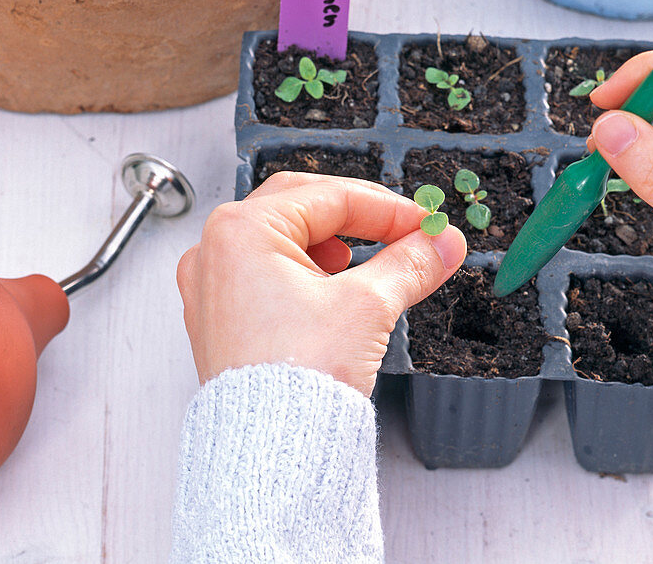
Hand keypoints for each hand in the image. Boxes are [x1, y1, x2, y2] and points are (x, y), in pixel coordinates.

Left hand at [176, 173, 466, 395]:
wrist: (269, 456)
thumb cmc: (293, 383)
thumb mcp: (368, 306)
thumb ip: (410, 263)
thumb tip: (441, 242)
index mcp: (240, 230)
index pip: (329, 196)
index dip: (387, 208)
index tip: (426, 224)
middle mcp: (215, 251)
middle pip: (300, 206)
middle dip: (358, 218)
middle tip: (404, 233)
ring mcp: (212, 285)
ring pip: (282, 238)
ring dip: (331, 242)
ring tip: (365, 264)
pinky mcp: (220, 318)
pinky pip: (266, 272)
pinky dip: (305, 271)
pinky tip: (331, 291)